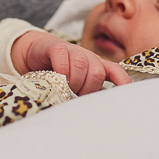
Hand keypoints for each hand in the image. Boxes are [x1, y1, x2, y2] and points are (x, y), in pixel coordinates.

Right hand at [11, 31, 131, 94]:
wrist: (34, 53)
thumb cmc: (57, 73)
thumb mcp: (74, 84)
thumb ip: (84, 93)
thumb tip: (92, 111)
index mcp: (96, 66)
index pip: (115, 71)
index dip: (122, 82)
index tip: (124, 97)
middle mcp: (88, 57)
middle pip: (97, 73)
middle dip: (86, 89)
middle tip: (74, 96)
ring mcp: (73, 50)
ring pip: (81, 66)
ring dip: (72, 82)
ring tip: (64, 89)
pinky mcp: (57, 47)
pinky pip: (64, 58)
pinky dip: (61, 70)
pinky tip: (56, 77)